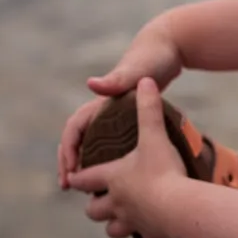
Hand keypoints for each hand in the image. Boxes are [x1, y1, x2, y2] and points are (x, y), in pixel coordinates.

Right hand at [57, 20, 182, 186]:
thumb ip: (116, 80)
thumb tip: (91, 84)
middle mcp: (102, 109)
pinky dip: (106, 160)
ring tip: (83, 189)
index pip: (73, 130)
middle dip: (69, 162)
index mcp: (99, 101)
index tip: (69, 173)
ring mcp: (115, 115)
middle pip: (77, 139)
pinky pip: (111, 144)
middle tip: (66, 186)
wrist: (170, 47)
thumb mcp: (136, 71)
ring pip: (92, 143)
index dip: (68, 152)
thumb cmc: (152, 58)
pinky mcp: (129, 120)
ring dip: (84, 164)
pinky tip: (113, 178)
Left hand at [68, 80, 187, 237]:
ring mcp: (132, 221)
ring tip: (123, 223)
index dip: (80, 177)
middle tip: (101, 202)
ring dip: (115, 226)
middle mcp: (116, 203)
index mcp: (111, 178)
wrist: (177, 205)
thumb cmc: (161, 170)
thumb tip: (145, 80)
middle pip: (94, 210)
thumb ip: (148, 107)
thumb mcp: (153, 135)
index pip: (86, 178)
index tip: (75, 179)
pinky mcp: (152, 234)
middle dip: (95, 206)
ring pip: (114, 229)